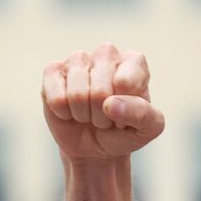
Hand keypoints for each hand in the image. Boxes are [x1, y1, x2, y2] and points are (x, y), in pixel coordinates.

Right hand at [42, 43, 162, 162]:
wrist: (96, 146)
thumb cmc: (125, 132)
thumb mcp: (147, 129)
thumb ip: (142, 115)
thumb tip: (110, 104)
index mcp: (134, 62)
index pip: (127, 82)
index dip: (125, 108)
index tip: (127, 114)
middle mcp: (106, 53)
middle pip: (101, 91)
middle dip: (103, 116)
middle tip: (106, 118)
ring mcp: (78, 59)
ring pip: (77, 94)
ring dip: (84, 115)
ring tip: (90, 114)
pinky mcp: (53, 70)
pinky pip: (56, 97)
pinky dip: (64, 113)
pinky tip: (70, 110)